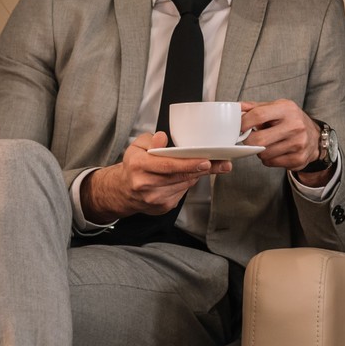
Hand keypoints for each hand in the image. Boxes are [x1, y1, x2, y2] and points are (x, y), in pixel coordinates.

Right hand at [81, 131, 231, 220]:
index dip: (188, 163)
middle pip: (180, 176)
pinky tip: (190, 175)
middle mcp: (145, 184)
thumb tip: (162, 138)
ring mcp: (154, 199)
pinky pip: (182, 193)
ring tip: (209, 165)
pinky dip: (188, 183)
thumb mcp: (137, 146)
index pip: (167, 165)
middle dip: (202, 169)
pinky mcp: (162, 207)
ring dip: (198, 175)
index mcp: (138, 165)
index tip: (206, 161)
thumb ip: (151, 139)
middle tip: (221, 163)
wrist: (123, 190)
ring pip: (184, 185)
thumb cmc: (134, 165)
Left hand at [242, 99, 325, 173]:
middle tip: (250, 138)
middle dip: (249, 141)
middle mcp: (295, 125)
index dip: (243, 123)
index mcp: (287, 109)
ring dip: (259, 151)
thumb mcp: (277, 108)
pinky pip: (270, 162)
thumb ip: (256, 108)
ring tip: (267, 144)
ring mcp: (298, 143)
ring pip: (263, 154)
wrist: (315, 137)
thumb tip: (236, 108)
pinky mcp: (298, 159)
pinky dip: (268, 159)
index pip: (258, 115)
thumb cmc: (292, 120)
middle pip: (258, 139)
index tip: (238, 128)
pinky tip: (275, 151)